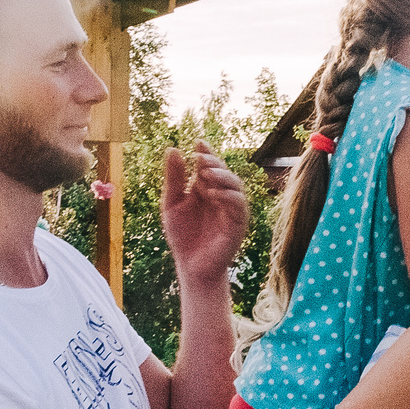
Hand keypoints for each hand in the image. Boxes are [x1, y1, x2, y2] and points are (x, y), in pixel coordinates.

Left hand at [161, 142, 249, 284]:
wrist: (191, 266)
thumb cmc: (182, 235)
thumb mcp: (172, 203)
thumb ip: (174, 178)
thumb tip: (173, 148)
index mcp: (205, 188)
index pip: (208, 165)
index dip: (205, 153)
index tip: (197, 142)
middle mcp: (221, 195)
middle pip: (223, 171)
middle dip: (213, 162)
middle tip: (200, 159)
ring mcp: (231, 208)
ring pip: (235, 184)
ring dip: (222, 176)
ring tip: (205, 173)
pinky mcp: (238, 222)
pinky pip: (237, 204)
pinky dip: (226, 196)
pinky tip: (211, 193)